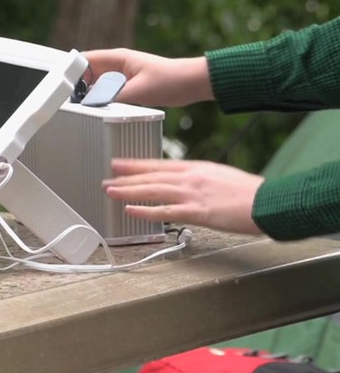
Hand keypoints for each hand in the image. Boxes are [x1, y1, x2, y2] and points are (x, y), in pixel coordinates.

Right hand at [83, 48, 213, 106]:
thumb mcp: (137, 92)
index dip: (71, 70)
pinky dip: (101, 98)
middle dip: (78, 84)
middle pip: (88, 72)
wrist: (191, 83)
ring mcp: (123, 75)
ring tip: (82, 105)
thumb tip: (92, 104)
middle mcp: (118, 64)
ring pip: (98, 83)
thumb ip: (113, 98)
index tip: (62, 84)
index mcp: (118, 58)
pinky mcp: (129, 85)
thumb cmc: (170, 80)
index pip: (85, 59)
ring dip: (90, 93)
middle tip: (70, 100)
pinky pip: (108, 91)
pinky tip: (99, 108)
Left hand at [102, 158, 264, 234]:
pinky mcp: (197, 211)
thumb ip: (197, 178)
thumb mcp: (218, 175)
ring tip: (110, 191)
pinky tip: (130, 210)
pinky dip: (145, 211)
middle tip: (107, 178)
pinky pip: (165, 211)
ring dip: (128, 190)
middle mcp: (190, 177)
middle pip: (151, 176)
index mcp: (195, 167)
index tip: (118, 163)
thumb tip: (181, 183)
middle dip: (126, 177)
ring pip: (152, 190)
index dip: (135, 164)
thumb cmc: (247, 192)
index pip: (158, 164)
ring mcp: (192, 194)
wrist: (267, 201)